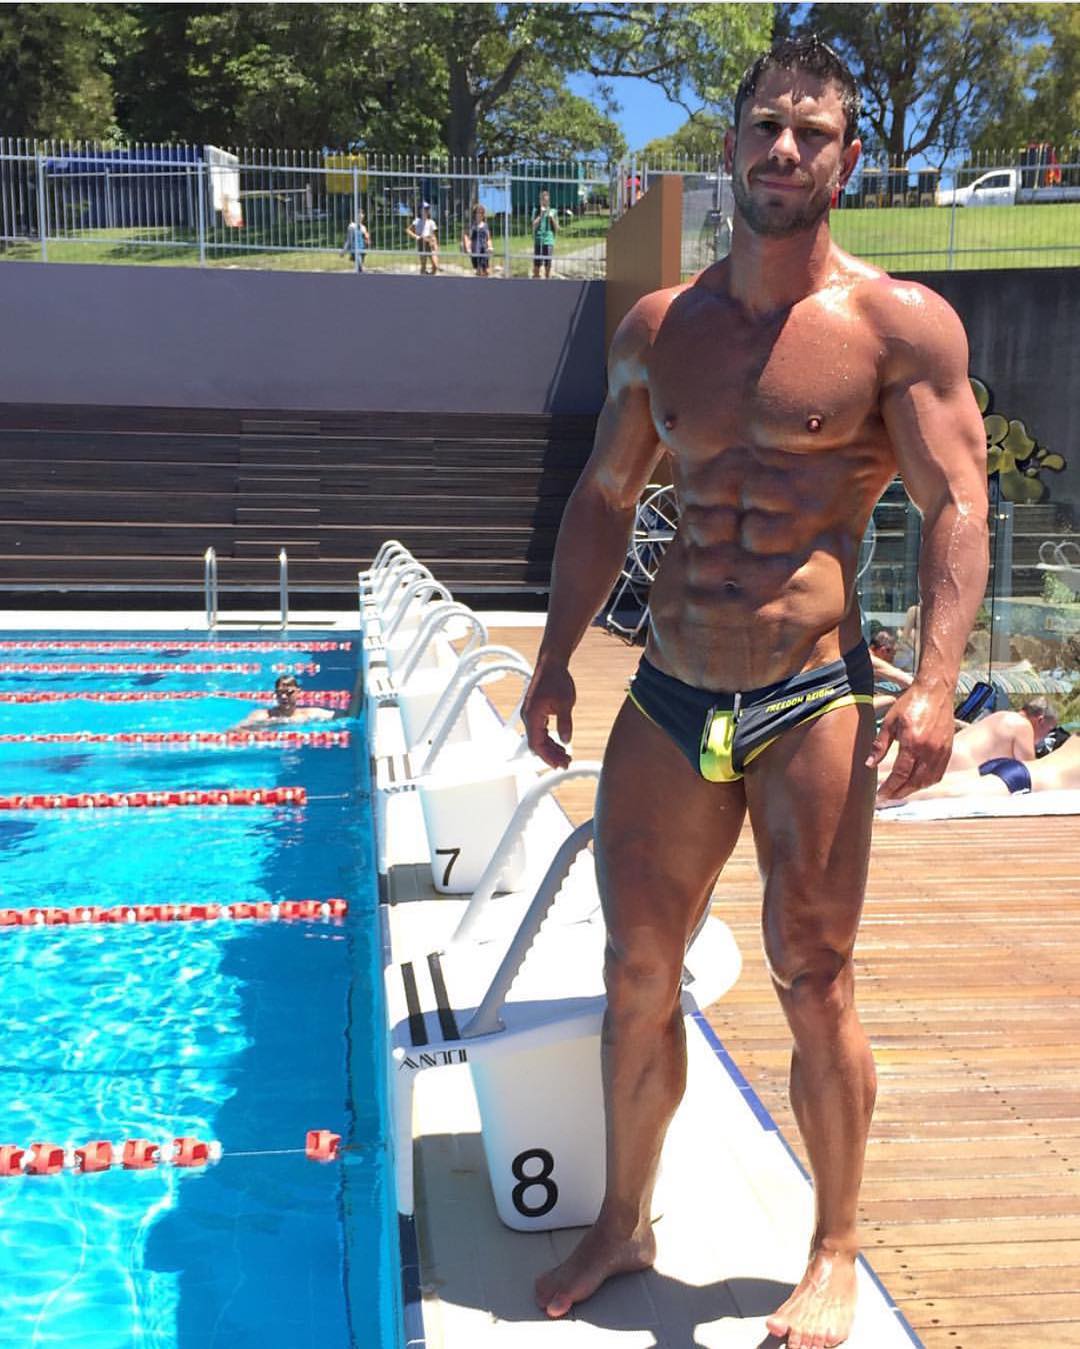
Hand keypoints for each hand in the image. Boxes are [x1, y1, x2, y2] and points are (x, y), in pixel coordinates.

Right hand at [522, 654, 574, 769]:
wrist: (552, 664)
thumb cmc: (557, 680)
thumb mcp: (565, 703)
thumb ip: (565, 723)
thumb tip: (566, 740)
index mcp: (532, 716)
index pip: (536, 744)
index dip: (548, 757)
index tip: (559, 764)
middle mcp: (528, 717)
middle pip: (536, 744)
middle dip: (550, 755)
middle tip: (566, 762)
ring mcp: (531, 715)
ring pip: (538, 739)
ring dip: (550, 748)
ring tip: (565, 755)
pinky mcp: (535, 712)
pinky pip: (540, 731)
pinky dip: (549, 739)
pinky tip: (560, 744)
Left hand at [868, 681, 954, 802]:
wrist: (935, 691)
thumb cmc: (910, 703)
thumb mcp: (889, 722)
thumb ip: (880, 745)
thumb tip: (869, 765)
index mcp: (912, 742)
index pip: (900, 774)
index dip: (889, 788)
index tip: (880, 796)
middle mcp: (929, 750)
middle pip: (914, 782)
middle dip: (899, 793)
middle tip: (887, 797)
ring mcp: (941, 751)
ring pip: (927, 780)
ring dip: (913, 790)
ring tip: (899, 792)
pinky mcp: (948, 750)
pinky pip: (938, 773)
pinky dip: (926, 782)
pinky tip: (916, 783)